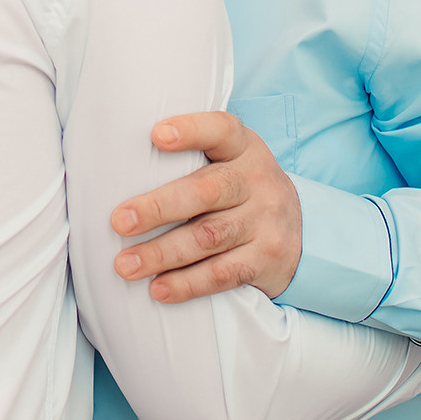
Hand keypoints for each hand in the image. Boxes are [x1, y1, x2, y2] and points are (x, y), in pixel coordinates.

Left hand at [110, 111, 301, 302]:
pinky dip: (188, 284)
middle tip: (119, 222)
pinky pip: (223, 274)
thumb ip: (192, 155)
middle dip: (158, 207)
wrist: (303, 231)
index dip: (190, 131)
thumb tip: (118, 163)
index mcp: (243, 148)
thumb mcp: (230, 160)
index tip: (156, 135)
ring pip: (210, 237)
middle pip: (206, 191)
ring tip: (125, 265)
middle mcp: (258, 180)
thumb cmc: (241, 189)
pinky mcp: (267, 259)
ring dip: (162, 253)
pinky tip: (159, 289)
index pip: (220, 130)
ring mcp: (266, 221)